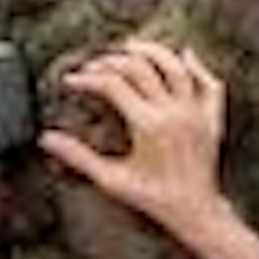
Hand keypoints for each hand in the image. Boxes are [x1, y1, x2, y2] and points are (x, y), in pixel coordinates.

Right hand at [43, 40, 230, 237]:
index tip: (71, 81)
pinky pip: (211, 84)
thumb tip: (47, 138)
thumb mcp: (112, 180)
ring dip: (151, 51)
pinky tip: (184, 54)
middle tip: (93, 66)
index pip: (112, 85)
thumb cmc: (154, 199)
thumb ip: (79, 157)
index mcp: (149, 125)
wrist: (196, 212)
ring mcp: (196, 113)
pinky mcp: (211, 119)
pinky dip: (197, 66)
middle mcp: (174, 112)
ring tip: (129, 46)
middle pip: (140, 67)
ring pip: (175, 66)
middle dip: (111, 61)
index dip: (87, 79)